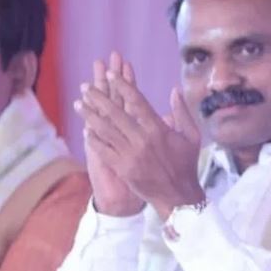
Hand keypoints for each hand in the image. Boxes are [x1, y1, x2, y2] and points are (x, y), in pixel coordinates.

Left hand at [77, 51, 203, 220]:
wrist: (178, 196)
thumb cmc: (186, 165)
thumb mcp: (192, 136)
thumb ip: (182, 112)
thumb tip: (174, 90)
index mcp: (159, 130)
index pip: (137, 102)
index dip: (122, 86)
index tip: (110, 74)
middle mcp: (143, 140)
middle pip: (116, 114)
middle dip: (98, 98)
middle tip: (85, 87)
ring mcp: (131, 155)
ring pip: (105, 131)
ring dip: (90, 116)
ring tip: (78, 105)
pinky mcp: (122, 168)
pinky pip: (104, 150)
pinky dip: (93, 140)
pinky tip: (85, 130)